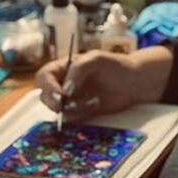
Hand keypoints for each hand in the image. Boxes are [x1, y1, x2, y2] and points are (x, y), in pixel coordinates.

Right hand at [36, 46, 171, 119]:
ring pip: (58, 109)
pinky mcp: (80, 111)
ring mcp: (71, 99)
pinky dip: (82, 114)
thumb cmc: (114, 65)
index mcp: (63, 68)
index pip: (44, 77)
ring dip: (73, 108)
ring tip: (94, 100)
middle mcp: (63, 84)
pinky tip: (97, 103)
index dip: (48, 86)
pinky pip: (72, 118)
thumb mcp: (95, 59)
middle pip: (45, 96)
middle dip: (54, 102)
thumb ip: (78, 70)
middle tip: (68, 104)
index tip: (61, 94)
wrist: (133, 81)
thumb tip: (65, 91)